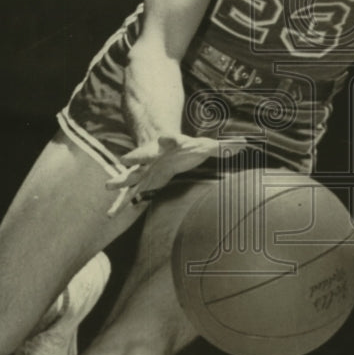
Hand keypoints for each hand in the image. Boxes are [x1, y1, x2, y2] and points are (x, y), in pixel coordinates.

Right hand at [105, 134, 246, 217]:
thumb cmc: (183, 147)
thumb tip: (245, 144)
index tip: (168, 138)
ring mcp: (142, 169)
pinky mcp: (138, 182)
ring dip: (119, 180)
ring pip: (128, 174)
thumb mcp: (203, 145)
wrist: (156, 143)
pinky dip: (118, 204)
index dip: (170, 139)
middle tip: (125, 159)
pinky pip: (126, 194)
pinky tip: (110, 216)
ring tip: (107, 186)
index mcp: (169, 145)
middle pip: (142, 155)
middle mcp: (152, 155)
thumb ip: (223, 147)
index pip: (170, 140)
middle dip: (135, 157)